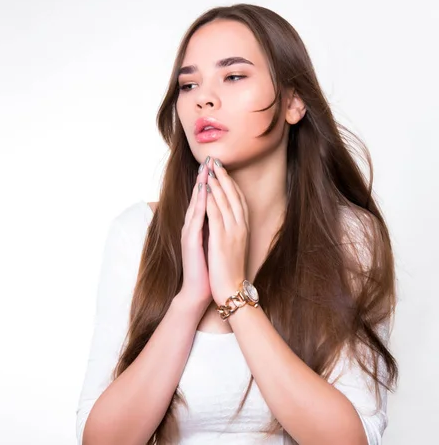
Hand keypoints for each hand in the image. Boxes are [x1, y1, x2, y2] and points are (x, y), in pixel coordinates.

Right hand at [178, 160, 211, 310]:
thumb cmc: (209, 267)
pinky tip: (202, 194)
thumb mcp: (213, 241)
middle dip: (204, 177)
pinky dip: (199, 205)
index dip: (209, 181)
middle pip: (198, 197)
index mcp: (199, 225)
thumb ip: (213, 225)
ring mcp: (189, 232)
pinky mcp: (190, 241)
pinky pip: (195, 219)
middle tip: (209, 159)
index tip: (215, 164)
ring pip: (195, 205)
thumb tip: (220, 211)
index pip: (204, 198)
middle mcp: (192, 226)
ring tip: (205, 170)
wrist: (201, 289)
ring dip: (200, 187)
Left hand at [204, 157, 249, 305]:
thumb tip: (224, 217)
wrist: (230, 288)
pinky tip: (205, 190)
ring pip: (224, 202)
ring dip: (216, 184)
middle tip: (215, 160)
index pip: (237, 199)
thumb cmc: (229, 269)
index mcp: (243, 227)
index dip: (229, 182)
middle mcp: (240, 227)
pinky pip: (215, 215)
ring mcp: (232, 232)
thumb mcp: (233, 245)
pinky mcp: (221, 239)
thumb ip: (230, 230)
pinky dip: (210, 200)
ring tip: (209, 169)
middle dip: (223, 176)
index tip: (222, 168)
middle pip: (232, 195)